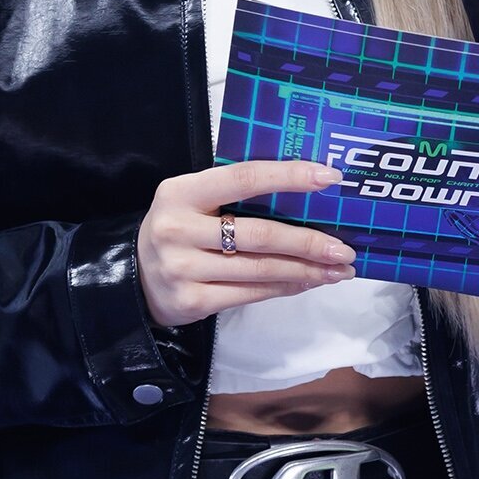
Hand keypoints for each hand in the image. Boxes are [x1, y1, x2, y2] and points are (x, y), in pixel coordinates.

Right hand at [137, 159, 356, 328]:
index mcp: (181, 192)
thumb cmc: (179, 230)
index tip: (330, 178)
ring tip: (337, 270)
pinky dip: (285, 287)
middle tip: (344, 248)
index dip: (289, 176)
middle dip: (309, 242)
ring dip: (306, 270)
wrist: (134, 278)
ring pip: (261, 269)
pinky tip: (308, 283)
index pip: (243, 178)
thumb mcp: (192, 201)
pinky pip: (251, 294)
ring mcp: (183, 268)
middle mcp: (179, 229)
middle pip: (259, 234)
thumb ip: (234, 193)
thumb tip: (307, 193)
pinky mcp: (193, 301)